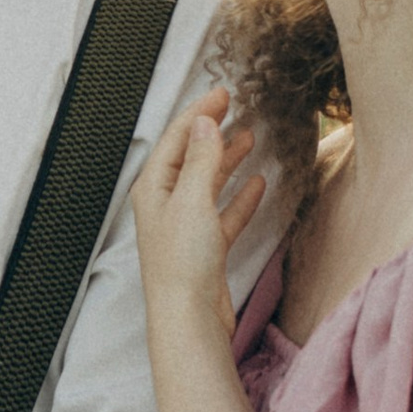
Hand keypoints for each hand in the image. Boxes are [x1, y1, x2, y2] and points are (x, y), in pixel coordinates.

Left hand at [132, 93, 265, 327]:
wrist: (188, 317)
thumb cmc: (183, 261)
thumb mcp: (192, 199)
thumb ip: (200, 159)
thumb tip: (205, 123)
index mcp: (154, 187)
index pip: (176, 138)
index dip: (199, 113)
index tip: (223, 93)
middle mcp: (166, 203)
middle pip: (190, 157)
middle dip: (212, 131)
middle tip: (235, 108)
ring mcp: (185, 226)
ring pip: (209, 182)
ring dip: (228, 159)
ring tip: (250, 138)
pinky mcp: (205, 247)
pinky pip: (224, 212)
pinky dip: (240, 196)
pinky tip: (259, 184)